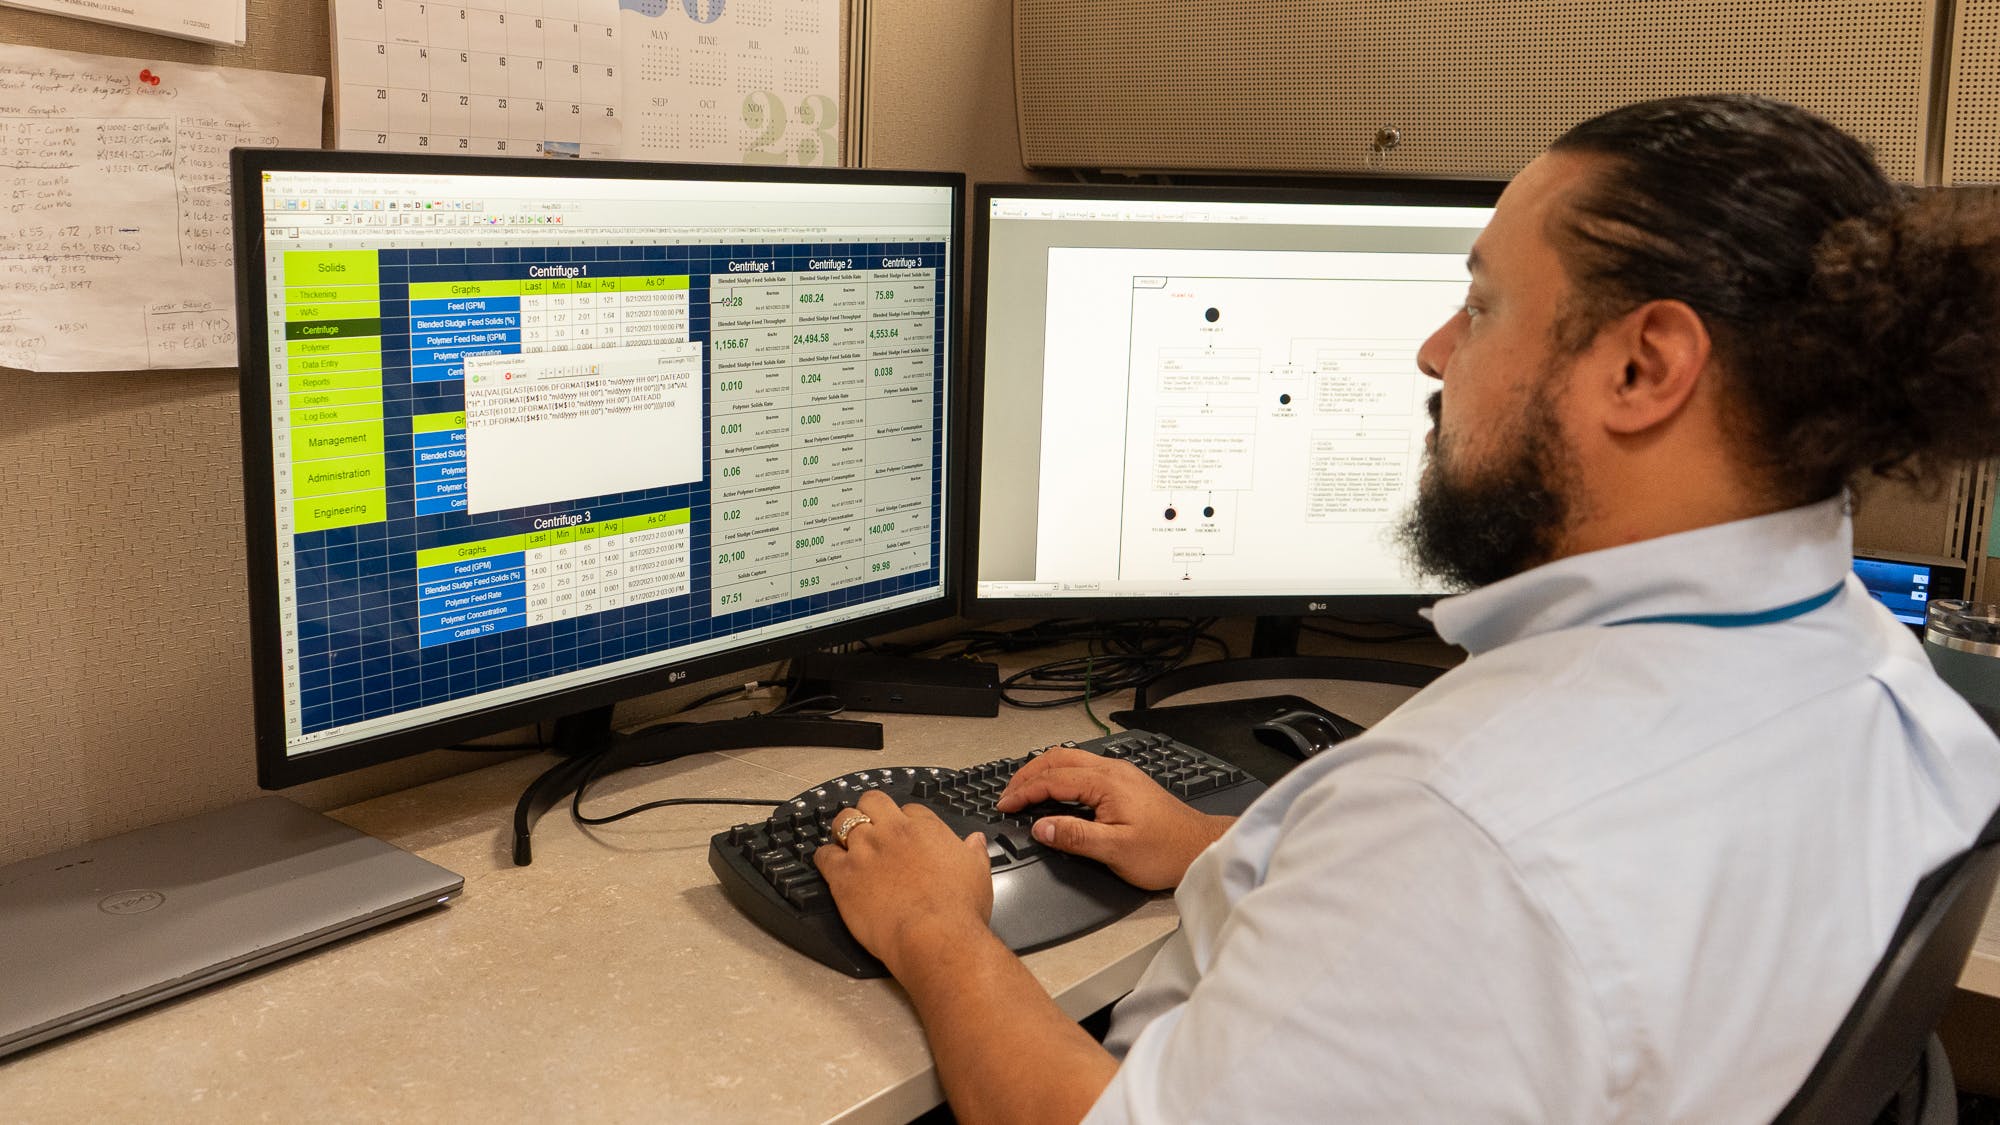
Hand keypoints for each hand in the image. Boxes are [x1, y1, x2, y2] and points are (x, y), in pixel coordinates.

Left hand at [814, 789, 994, 975]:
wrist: (934, 937)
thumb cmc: (958, 910)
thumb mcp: (978, 874)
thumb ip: (974, 852)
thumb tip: (975, 841)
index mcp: (925, 829)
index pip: (910, 809)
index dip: (905, 821)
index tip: (904, 833)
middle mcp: (893, 832)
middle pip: (872, 801)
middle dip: (869, 811)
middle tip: (869, 826)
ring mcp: (865, 851)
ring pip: (843, 820)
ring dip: (843, 830)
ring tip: (846, 843)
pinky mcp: (844, 875)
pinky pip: (824, 854)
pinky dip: (825, 858)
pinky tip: (831, 866)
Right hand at [996, 746, 1232, 890]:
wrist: (1199, 847)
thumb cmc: (1165, 851)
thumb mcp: (1115, 851)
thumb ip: (1075, 837)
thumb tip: (1041, 828)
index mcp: (1107, 783)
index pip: (1053, 779)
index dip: (1024, 791)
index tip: (1005, 805)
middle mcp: (1113, 770)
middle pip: (1059, 758)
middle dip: (1028, 773)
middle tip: (1008, 793)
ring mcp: (1121, 773)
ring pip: (1072, 758)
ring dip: (1044, 770)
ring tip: (1024, 789)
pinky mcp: (1126, 782)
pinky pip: (1084, 767)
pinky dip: (1061, 774)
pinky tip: (1056, 789)